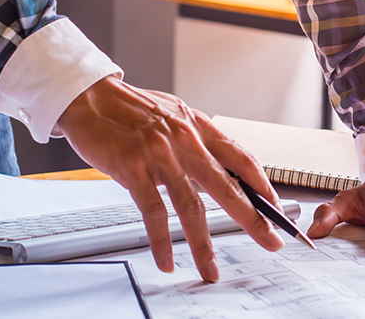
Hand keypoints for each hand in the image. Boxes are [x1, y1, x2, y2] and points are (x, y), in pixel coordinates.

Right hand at [56, 76, 283, 281]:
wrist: (88, 96)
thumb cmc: (129, 109)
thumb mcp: (173, 116)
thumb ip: (195, 141)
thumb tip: (218, 169)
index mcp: (198, 126)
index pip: (241, 158)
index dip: (263, 185)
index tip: (276, 207)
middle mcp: (185, 140)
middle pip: (227, 186)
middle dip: (253, 219)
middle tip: (271, 241)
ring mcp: (160, 155)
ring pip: (191, 206)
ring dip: (203, 243)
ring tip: (211, 268)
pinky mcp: (133, 168)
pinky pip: (153, 212)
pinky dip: (161, 241)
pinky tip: (167, 259)